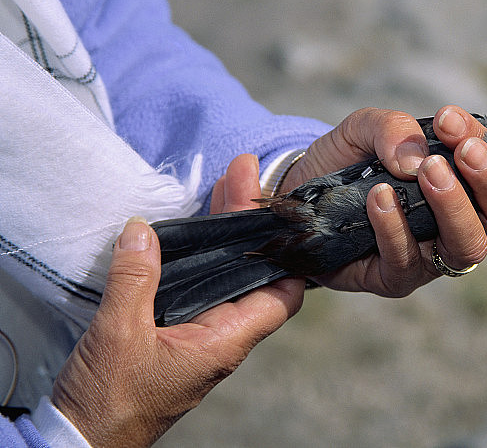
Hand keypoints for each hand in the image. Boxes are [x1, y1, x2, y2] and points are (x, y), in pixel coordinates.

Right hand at [52, 155, 303, 447]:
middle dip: (249, 226)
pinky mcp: (181, 334)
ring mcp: (203, 336)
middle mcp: (223, 338)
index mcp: (225, 342)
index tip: (281, 215)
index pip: (282, 296)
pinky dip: (203, 256)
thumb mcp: (119, 332)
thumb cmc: (110, 400)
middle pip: (253, 274)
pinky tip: (197, 228)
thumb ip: (135, 279)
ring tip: (225, 188)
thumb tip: (142, 231)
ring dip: (226, 236)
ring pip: (228, 278)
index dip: (289, 257)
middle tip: (241, 177)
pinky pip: (202, 288)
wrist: (85, 438)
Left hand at [280, 105, 486, 296]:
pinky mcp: (396, 278)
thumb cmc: (347, 161)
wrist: (298, 194)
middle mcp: (458, 222)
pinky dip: (396, 227)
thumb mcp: (364, 129)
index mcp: (466, 183)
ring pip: (468, 246)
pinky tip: (379, 198)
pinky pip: (407, 261)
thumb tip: (417, 158)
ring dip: (453, 206)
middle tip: (461, 152)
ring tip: (426, 172)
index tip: (448, 120)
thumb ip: (392, 128)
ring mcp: (431, 255)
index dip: (486, 145)